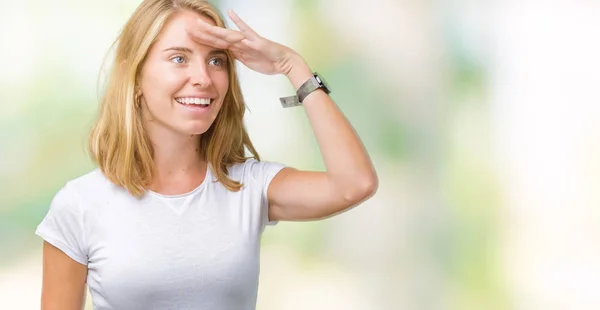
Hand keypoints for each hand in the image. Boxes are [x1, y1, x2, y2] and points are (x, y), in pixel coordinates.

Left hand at [186, 10, 301, 75]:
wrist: (283, 62)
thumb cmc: (267, 61)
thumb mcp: (247, 61)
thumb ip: (237, 56)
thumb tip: (226, 55)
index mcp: (236, 48)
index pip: (215, 43)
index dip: (202, 39)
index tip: (188, 35)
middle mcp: (239, 42)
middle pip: (217, 37)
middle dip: (202, 33)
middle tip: (187, 26)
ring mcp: (247, 40)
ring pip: (227, 35)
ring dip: (213, 30)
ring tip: (200, 24)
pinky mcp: (256, 41)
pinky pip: (247, 30)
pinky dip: (239, 22)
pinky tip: (232, 13)